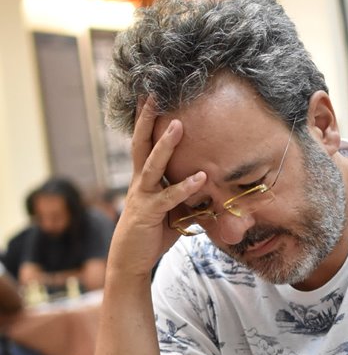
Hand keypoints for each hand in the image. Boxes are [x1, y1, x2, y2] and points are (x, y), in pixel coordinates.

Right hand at [108, 98, 207, 277]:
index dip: (146, 120)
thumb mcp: (171, 209)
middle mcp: (139, 182)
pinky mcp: (149, 213)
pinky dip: (186, 187)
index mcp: (143, 179)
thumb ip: (186, 194)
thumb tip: (209, 183)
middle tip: (154, 93)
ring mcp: (142, 196)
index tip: (150, 96)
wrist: (130, 261)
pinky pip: (169, 197)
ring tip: (178, 124)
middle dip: (147, 118)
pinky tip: (201, 177)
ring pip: (152, 165)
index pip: (143, 143)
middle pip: (140, 143)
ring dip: (165, 144)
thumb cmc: (152, 233)